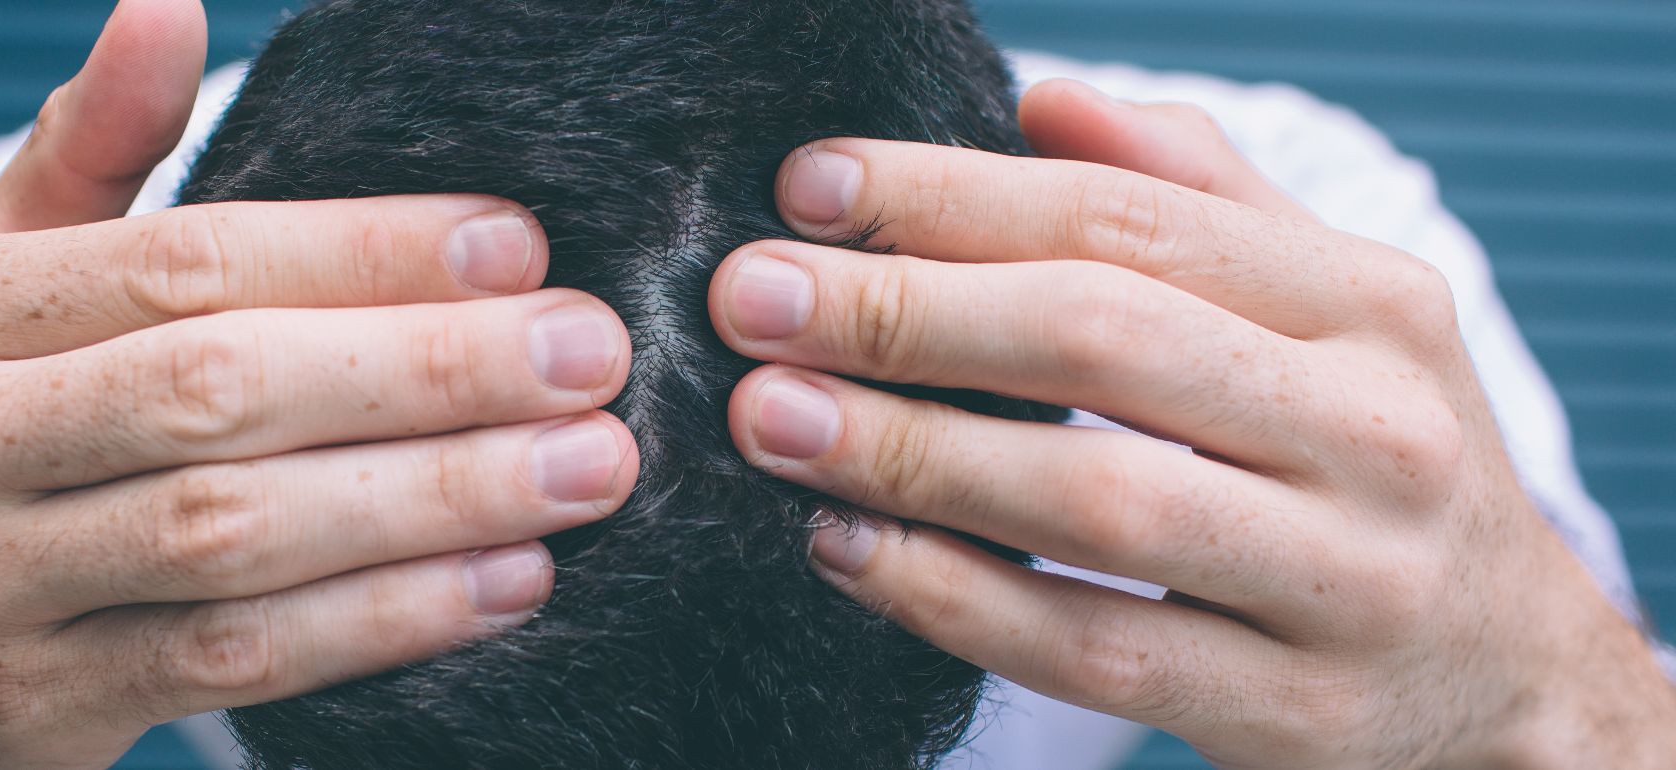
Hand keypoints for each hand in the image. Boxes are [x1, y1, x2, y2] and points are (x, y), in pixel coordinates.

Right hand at [0, 1, 636, 765]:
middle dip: (430, 371)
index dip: (366, 250)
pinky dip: (390, 620)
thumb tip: (167, 6)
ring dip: (440, 500)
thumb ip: (94, 156)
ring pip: (242, 536)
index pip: (186, 264)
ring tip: (587, 468)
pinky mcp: (35, 709)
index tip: (518, 244)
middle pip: (224, 392)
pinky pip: (242, 663)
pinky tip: (511, 579)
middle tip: (589, 354)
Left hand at [711, 80, 1675, 767]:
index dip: (951, 195)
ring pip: (1095, 498)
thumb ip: (1198, 197)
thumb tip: (1046, 97)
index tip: (808, 188)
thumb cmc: (1375, 461)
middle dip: (904, 310)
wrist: (1510, 677)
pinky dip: (954, 596)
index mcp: (1372, 305)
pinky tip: (846, 548)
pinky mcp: (1293, 711)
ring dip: (908, 452)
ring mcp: (1345, 582)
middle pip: (1102, 339)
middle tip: (750, 299)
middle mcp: (1376, 433)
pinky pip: (1092, 647)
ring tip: (770, 418)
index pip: (1125, 221)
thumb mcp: (1336, 314)